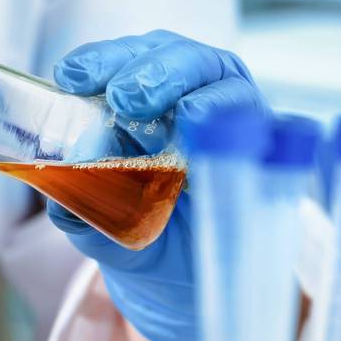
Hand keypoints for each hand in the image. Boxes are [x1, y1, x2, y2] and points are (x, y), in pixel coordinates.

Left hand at [48, 30, 266, 340]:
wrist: (183, 283)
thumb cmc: (136, 232)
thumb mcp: (92, 220)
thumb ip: (76, 194)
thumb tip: (78, 159)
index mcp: (142, 99)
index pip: (126, 58)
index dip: (102, 59)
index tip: (72, 76)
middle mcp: (189, 97)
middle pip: (179, 57)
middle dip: (151, 70)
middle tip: (125, 97)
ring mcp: (232, 121)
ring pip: (223, 83)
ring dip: (199, 94)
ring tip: (184, 114)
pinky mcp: (268, 152)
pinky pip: (268, 129)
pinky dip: (248, 126)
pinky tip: (227, 134)